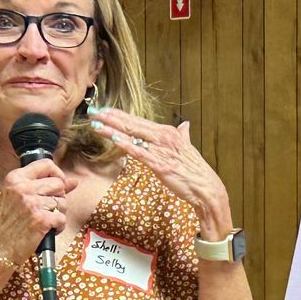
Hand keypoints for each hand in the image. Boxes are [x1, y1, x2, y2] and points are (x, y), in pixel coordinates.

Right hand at [0, 158, 74, 262]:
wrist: (0, 247)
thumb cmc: (12, 222)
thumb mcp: (22, 197)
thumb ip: (47, 186)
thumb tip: (73, 181)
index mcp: (16, 178)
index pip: (46, 164)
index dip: (57, 174)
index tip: (56, 185)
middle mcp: (23, 188)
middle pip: (58, 184)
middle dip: (59, 197)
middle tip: (46, 208)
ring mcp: (31, 203)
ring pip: (62, 201)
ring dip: (59, 213)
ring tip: (44, 219)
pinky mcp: (40, 219)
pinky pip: (62, 218)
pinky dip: (58, 226)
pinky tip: (47, 229)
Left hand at [88, 109, 232, 237]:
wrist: (206, 188)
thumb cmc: (195, 171)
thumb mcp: (188, 149)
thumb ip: (184, 135)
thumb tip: (185, 125)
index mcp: (168, 133)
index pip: (139, 121)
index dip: (120, 115)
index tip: (105, 110)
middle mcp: (164, 137)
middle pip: (133, 124)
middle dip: (111, 118)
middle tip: (94, 111)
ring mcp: (161, 150)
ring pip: (133, 136)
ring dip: (113, 129)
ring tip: (96, 123)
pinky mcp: (159, 165)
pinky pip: (139, 152)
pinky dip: (125, 144)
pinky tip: (113, 138)